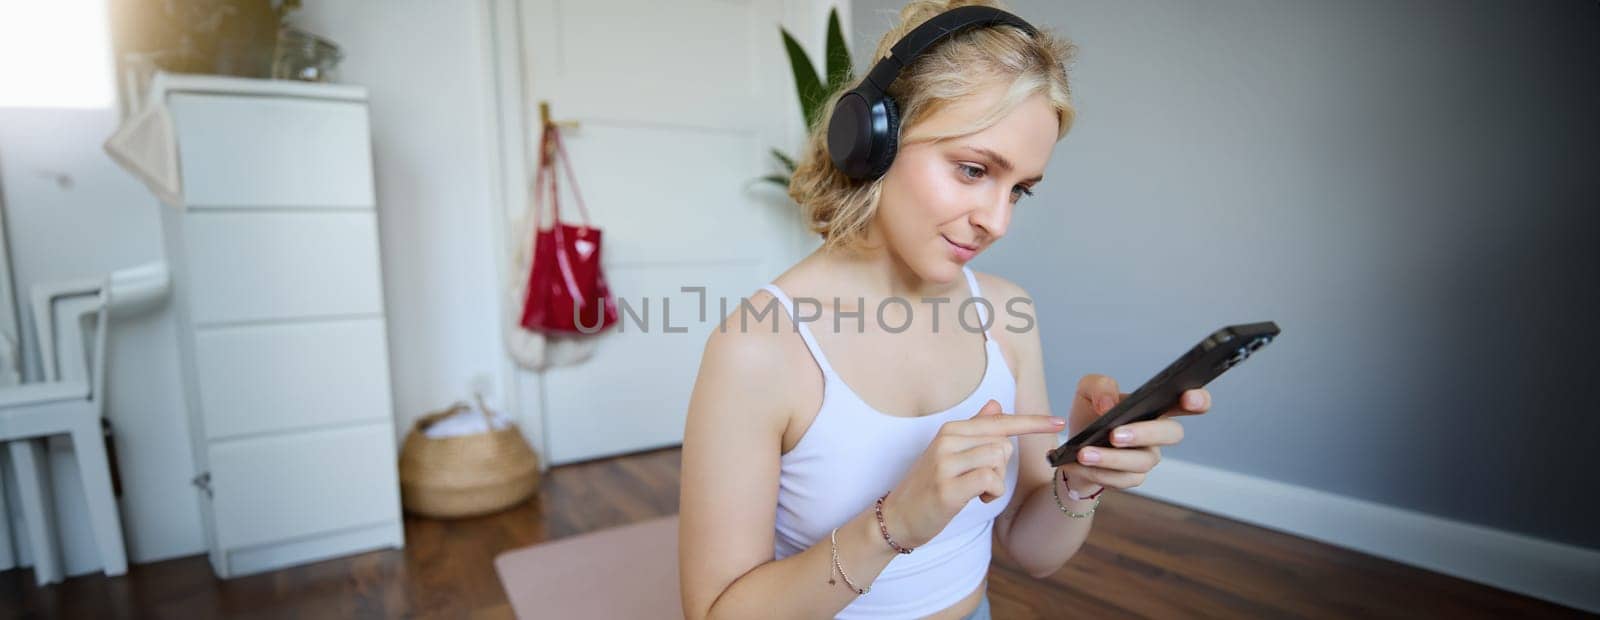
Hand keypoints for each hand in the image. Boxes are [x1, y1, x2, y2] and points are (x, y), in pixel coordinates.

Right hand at [882, 399, 1064, 548]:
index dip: (1032, 422)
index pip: (999, 421)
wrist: (897, 517)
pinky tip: (976, 498)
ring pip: (998, 460)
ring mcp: (945, 463)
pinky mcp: (948, 487)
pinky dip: (991, 493)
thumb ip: (975, 429)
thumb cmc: (928, 486)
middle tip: (979, 481)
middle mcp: (947, 440)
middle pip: (1003, 444)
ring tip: (974, 490)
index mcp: (951, 429)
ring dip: (995, 482)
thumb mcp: (950, 453)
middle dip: (1001, 467)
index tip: (1058, 421)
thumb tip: (996, 404)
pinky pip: (991, 480)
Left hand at [1059, 374, 1209, 494]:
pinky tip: (1079, 465)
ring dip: (1111, 458)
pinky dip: (1098, 471)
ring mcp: (1148, 457)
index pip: (1190, 402)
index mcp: (1155, 406)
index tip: (1189, 398)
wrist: (1071, 450)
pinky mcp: (1133, 478)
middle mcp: (1158, 433)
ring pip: (1143, 461)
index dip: (1198, 400)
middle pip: (1172, 434)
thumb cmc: (1089, 416)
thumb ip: (1100, 387)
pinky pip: (1123, 479)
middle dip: (1146, 433)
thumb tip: (1108, 404)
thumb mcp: (1088, 391)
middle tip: (1114, 435)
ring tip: (1084, 454)